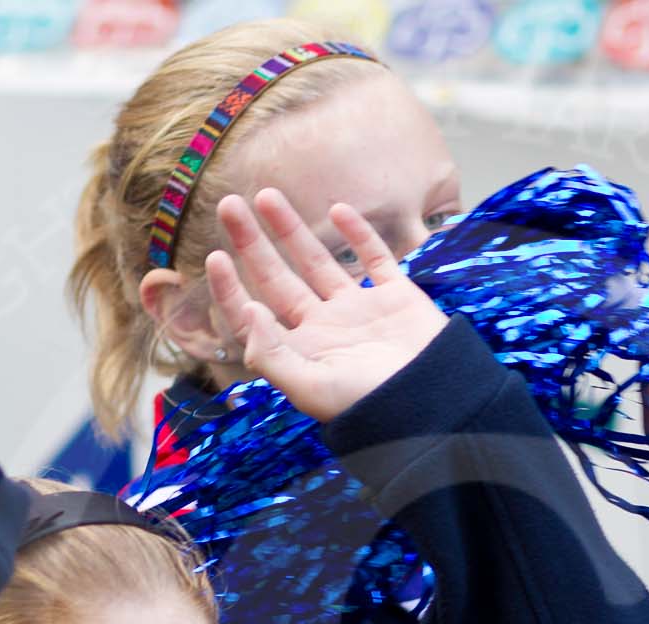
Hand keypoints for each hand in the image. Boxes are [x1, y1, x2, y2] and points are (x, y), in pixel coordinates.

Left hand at [204, 189, 447, 423]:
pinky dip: (358, 234)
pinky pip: (373, 258)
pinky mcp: (395, 297)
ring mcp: (359, 310)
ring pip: (317, 261)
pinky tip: (337, 209)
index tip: (215, 256)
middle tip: (229, 205)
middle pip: (278, 278)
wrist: (433, 403)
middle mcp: (324, 327)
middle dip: (252, 243)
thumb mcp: (309, 387)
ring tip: (267, 196)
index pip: (254, 315)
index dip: (230, 288)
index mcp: (300, 350)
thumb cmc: (366, 402)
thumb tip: (248, 310)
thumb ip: (272, 353)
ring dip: (291, 229)